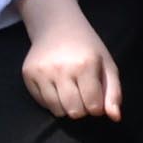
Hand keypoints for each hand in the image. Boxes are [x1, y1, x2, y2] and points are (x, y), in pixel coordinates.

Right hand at [19, 0, 123, 123]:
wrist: (56, 25)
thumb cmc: (86, 47)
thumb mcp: (107, 65)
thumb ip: (114, 92)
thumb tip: (115, 117)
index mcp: (85, 65)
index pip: (93, 106)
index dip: (97, 106)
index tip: (95, 95)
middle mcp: (61, 69)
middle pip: (74, 111)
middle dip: (82, 108)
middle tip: (82, 93)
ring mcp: (41, 72)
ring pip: (57, 110)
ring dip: (66, 107)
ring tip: (69, 91)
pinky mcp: (28, 74)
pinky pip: (41, 102)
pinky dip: (51, 101)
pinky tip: (55, 86)